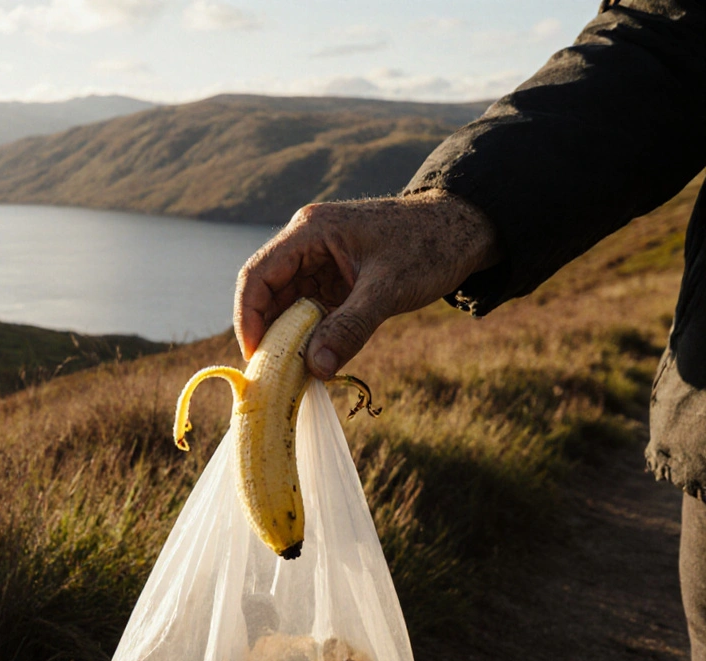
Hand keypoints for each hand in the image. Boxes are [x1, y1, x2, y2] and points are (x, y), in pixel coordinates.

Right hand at [234, 189, 500, 378]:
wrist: (466, 230)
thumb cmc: (429, 247)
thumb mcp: (388, 289)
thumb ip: (350, 328)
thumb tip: (315, 369)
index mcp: (309, 231)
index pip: (258, 275)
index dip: (249, 317)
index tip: (255, 356)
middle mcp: (306, 243)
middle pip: (267, 291)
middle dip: (267, 333)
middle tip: (270, 375)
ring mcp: (320, 261)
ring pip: (287, 303)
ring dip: (288, 337)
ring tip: (290, 374)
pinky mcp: (335, 278)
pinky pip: (310, 309)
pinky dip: (309, 336)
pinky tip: (313, 361)